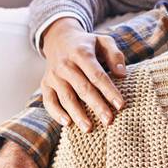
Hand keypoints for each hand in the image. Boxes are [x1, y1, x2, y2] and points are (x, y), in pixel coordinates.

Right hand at [41, 17, 127, 131]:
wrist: (59, 39)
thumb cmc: (87, 44)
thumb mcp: (103, 41)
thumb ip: (115, 55)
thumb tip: (122, 74)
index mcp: (81, 53)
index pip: (97, 75)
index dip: (109, 91)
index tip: (120, 105)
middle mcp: (65, 64)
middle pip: (82, 88)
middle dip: (96, 106)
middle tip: (109, 121)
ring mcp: (53, 75)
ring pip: (66, 97)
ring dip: (77, 114)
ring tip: (89, 128)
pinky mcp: (45, 84)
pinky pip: (48, 101)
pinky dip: (56, 113)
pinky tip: (68, 123)